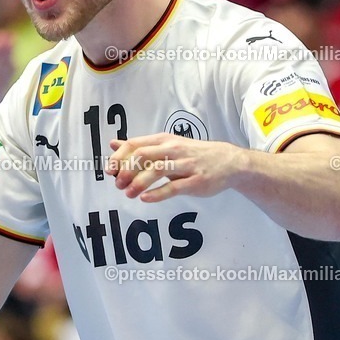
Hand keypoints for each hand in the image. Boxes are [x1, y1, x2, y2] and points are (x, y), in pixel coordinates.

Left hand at [106, 133, 245, 201]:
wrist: (229, 162)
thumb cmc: (192, 154)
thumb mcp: (166, 145)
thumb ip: (140, 146)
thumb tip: (113, 144)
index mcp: (163, 141)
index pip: (135, 144)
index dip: (119, 157)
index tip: (110, 170)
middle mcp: (173, 150)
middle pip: (143, 156)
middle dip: (126, 171)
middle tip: (118, 184)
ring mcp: (185, 165)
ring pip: (156, 170)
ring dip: (138, 183)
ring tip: (128, 193)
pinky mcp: (195, 181)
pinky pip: (174, 187)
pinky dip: (157, 194)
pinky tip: (145, 199)